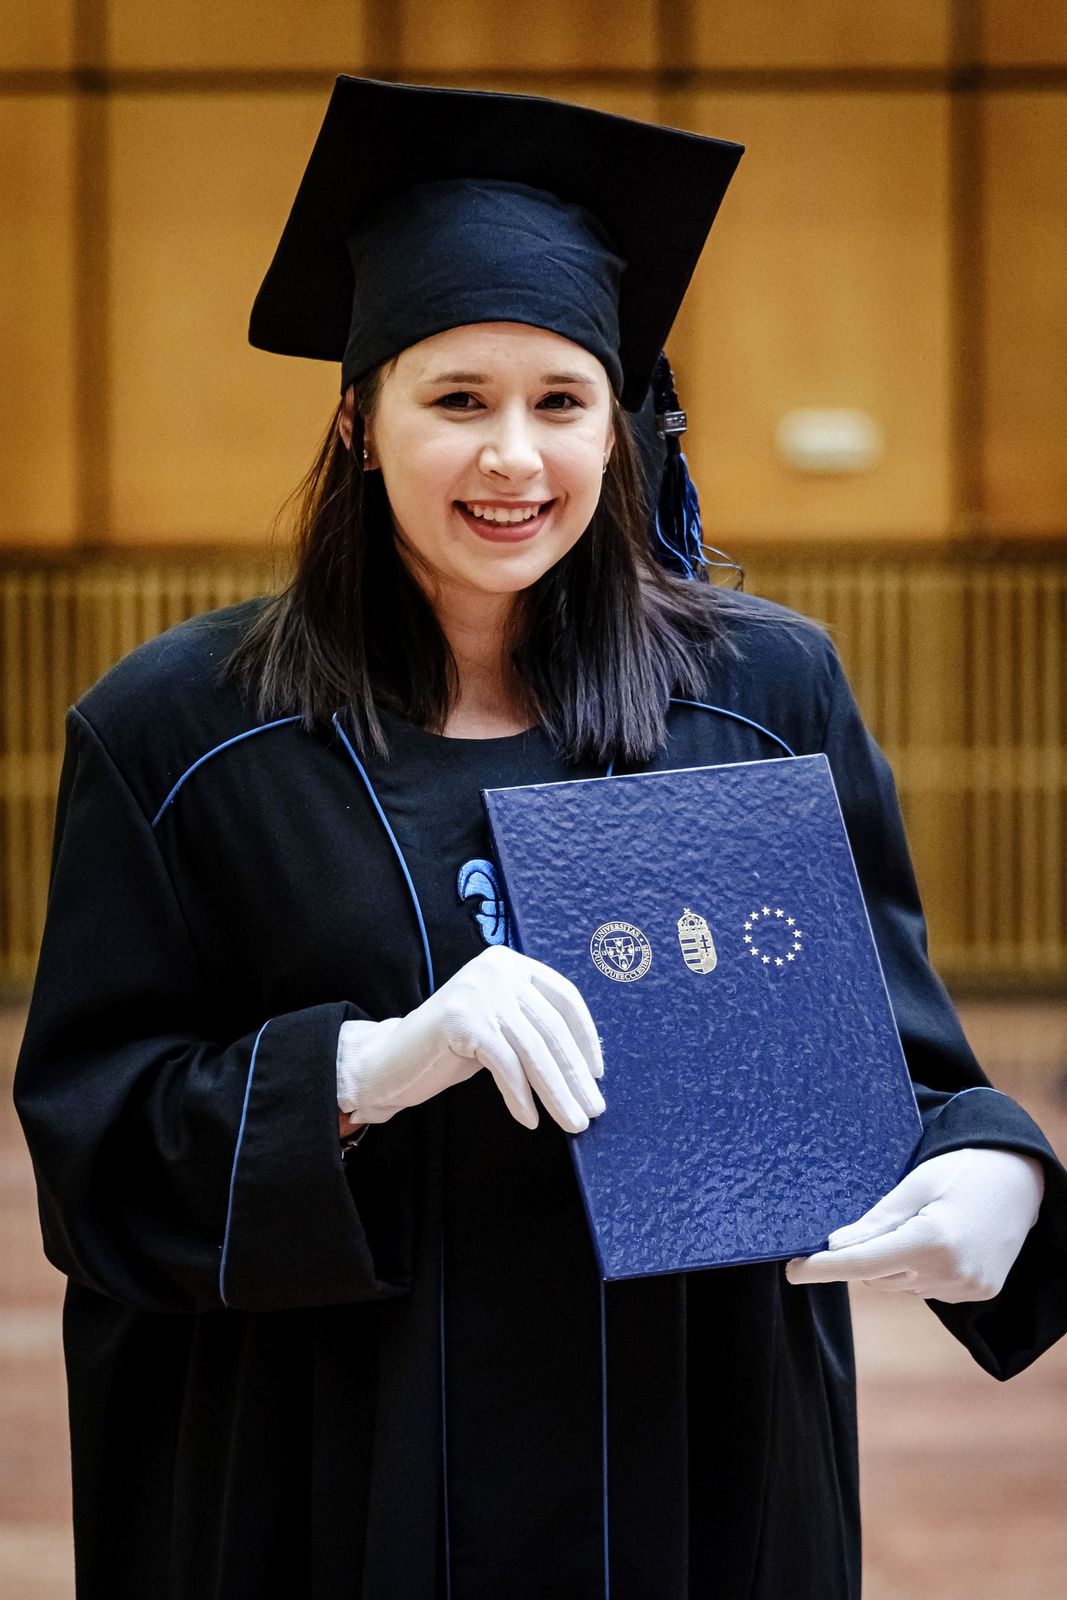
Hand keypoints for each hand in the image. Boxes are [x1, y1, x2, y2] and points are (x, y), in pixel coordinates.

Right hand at [336, 945, 604, 1133]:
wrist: (390, 1058)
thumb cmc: (454, 1046)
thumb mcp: (502, 1024)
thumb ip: (535, 1025)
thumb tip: (589, 1066)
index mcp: (512, 963)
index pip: (565, 999)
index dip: (586, 1039)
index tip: (597, 1074)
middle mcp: (498, 970)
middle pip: (551, 1029)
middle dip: (575, 1076)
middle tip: (592, 1111)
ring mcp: (479, 992)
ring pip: (533, 1051)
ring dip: (557, 1093)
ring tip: (572, 1123)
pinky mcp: (462, 1019)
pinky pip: (505, 1064)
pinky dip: (520, 1096)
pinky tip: (530, 1120)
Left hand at [784, 1146, 1044, 1302]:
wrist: (1021, 1179)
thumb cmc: (961, 1169)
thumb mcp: (914, 1184)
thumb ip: (875, 1220)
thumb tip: (835, 1246)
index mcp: (932, 1241)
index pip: (862, 1263)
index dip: (823, 1268)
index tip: (792, 1270)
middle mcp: (951, 1273)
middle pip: (878, 1276)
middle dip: (864, 1254)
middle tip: (875, 1222)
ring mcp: (967, 1288)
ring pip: (898, 1285)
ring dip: (891, 1263)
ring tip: (917, 1224)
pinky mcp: (976, 1294)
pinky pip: (924, 1289)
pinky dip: (916, 1271)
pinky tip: (934, 1242)